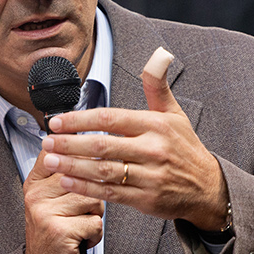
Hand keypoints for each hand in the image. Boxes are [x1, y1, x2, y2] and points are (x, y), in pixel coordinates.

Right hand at [23, 143, 104, 253]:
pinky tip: (79, 240)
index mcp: (35, 184)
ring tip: (79, 227)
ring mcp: (46, 213)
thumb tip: (88, 149)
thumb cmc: (52, 237)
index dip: (77, 154)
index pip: (58, 153)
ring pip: (94, 200)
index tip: (84, 158)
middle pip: (85, 177)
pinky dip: (94, 235)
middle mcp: (37, 196)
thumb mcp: (50, 203)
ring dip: (94, 217)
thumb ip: (63, 178)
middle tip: (80, 212)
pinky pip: (95, 222)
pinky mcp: (60, 231)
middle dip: (92, 197)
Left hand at [39, 56, 228, 231]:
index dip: (80, 120)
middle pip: (103, 145)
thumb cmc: (184, 147)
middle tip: (46, 143)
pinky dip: (86, 188)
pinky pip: (110, 193)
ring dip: (72, 166)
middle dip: (69, 144)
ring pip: (103, 170)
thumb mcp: (174, 113)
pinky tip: (66, 181)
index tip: (56, 122)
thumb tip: (159, 54)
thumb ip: (157, 85)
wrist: (207, 188)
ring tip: (49, 162)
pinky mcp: (147, 199)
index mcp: (156, 125)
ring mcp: (150, 176)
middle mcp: (153, 149)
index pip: (110, 118)